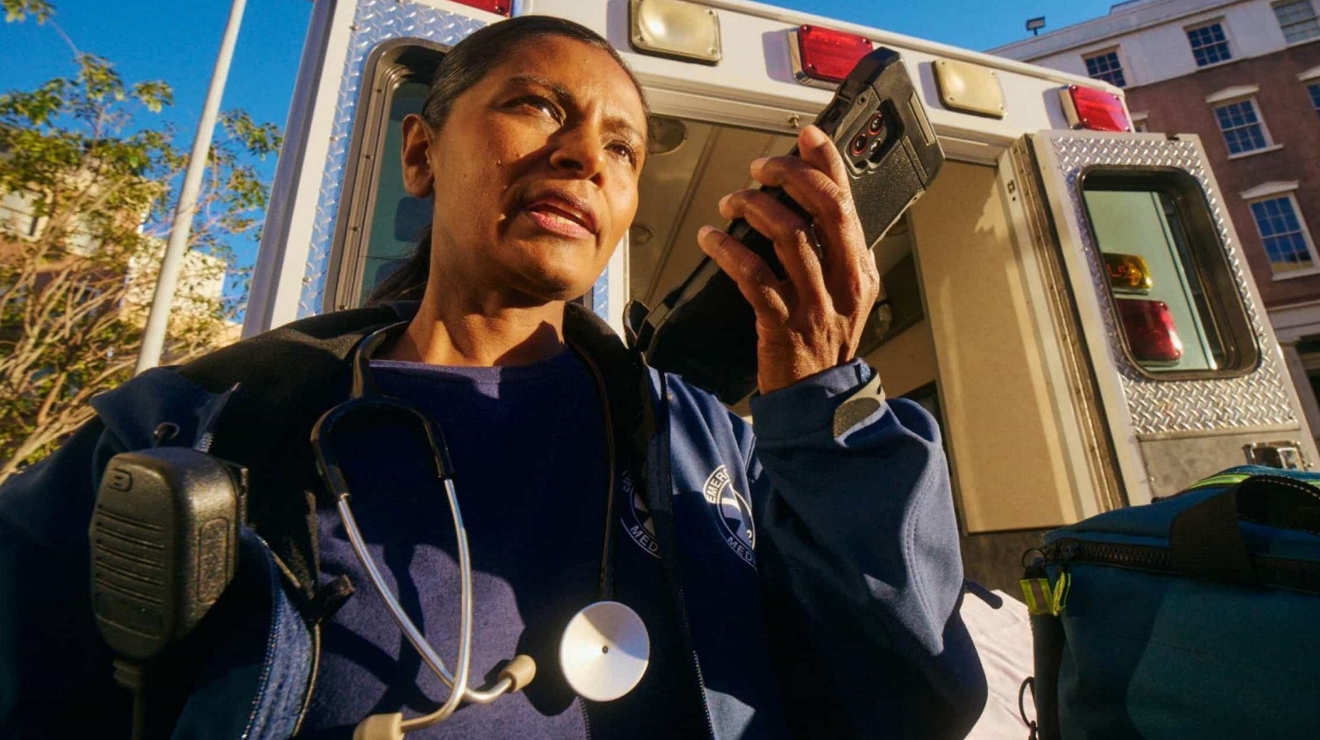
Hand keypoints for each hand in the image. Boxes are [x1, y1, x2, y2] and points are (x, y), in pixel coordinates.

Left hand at [697, 125, 879, 394]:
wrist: (817, 400)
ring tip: (730, 202)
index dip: (827, 162)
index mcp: (860, 268)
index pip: (849, 201)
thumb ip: (831, 253)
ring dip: (754, 208)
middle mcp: (844, 282)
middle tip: (760, 168)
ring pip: (789, 236)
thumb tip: (803, 205)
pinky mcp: (783, 325)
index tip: (806, 135)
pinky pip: (754, 276)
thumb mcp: (842, 294)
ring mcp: (816, 304)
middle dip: (789, 176)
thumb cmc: (823, 343)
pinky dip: (728, 250)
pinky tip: (710, 238)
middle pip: (825, 208)